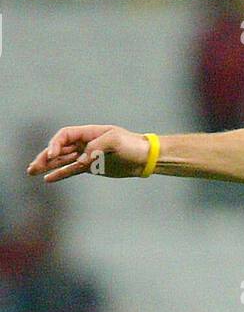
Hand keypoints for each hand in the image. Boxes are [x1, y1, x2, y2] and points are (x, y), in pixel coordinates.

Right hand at [27, 125, 151, 181]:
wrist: (144, 157)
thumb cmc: (131, 145)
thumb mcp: (115, 141)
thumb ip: (96, 148)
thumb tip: (82, 160)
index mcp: (88, 133)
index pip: (64, 136)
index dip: (55, 144)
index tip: (52, 155)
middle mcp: (84, 144)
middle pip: (59, 149)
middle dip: (44, 157)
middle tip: (32, 167)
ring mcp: (86, 156)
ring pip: (62, 161)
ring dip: (48, 166)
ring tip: (32, 172)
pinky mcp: (91, 168)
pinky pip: (72, 171)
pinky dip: (60, 174)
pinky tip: (48, 178)